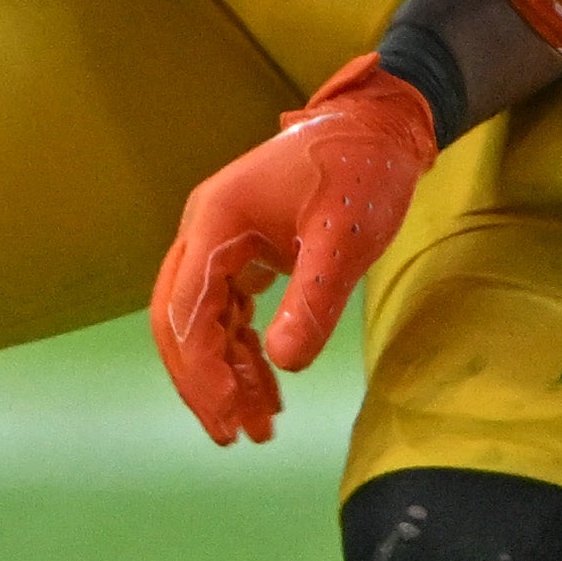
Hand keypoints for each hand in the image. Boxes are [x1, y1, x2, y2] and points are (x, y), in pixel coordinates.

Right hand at [150, 53, 436, 445]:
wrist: (382, 126)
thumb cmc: (362, 171)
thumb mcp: (343, 239)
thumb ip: (312, 299)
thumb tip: (283, 365)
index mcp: (215, 221)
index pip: (186, 312)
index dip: (202, 372)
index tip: (230, 418)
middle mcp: (204, 229)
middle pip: (179, 320)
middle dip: (203, 381)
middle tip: (236, 434)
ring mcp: (220, 238)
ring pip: (204, 320)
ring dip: (226, 372)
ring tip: (259, 427)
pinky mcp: (242, 248)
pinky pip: (228, 309)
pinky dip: (242, 350)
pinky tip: (267, 386)